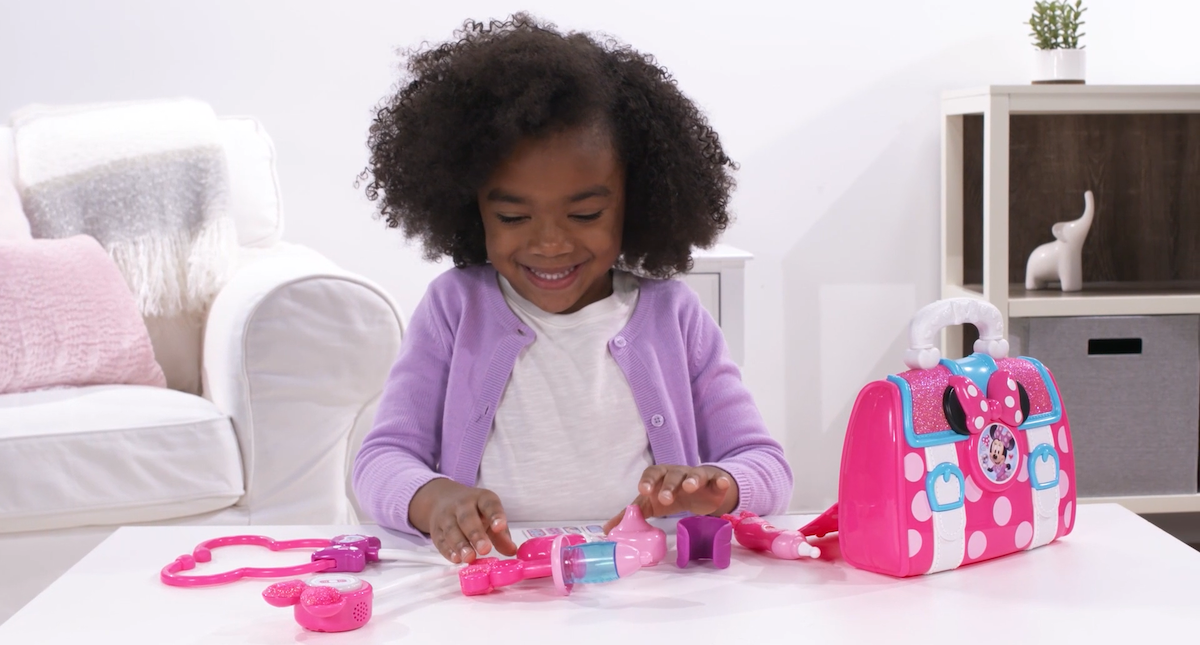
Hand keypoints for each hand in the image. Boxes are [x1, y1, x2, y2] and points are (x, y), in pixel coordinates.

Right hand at [409, 478, 516, 563]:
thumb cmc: (474, 511)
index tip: (500, 527)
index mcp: (481, 498)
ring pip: (452, 529)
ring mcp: (446, 516)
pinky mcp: (436, 529)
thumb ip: (501, 534)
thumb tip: (513, 551)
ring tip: (470, 558)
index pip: (489, 504)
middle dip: (476, 534)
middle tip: (485, 549)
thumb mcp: (490, 516)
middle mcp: (462, 505)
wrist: (442, 499)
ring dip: (461, 545)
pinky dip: (448, 550)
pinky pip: (440, 540)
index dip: (495, 515)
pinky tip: (456, 559)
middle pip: (468, 518)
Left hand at [602, 465, 738, 532]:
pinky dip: (720, 481)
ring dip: (693, 479)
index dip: (648, 481)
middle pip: (673, 475)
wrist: (700, 491)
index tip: (643, 490)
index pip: (652, 474)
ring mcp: (698, 476)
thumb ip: (633, 515)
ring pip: (695, 474)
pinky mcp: (715, 482)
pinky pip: (718, 479)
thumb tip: (607, 530)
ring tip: (691, 487)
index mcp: (661, 477)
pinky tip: (721, 484)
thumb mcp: (652, 504)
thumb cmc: (672, 495)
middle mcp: (679, 473)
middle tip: (665, 499)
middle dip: (668, 485)